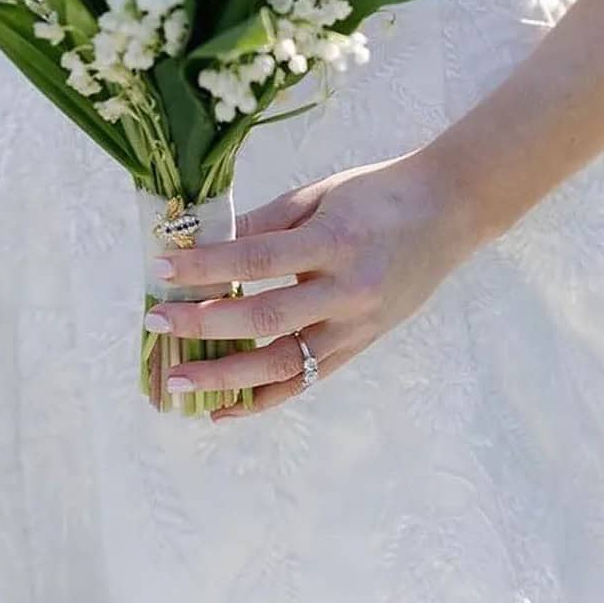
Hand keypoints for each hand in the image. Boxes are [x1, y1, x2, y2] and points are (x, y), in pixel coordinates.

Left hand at [143, 149, 482, 420]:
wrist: (448, 212)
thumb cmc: (377, 193)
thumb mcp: (319, 194)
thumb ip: (263, 223)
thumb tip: (203, 243)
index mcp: (336, 243)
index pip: (257, 261)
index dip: (205, 268)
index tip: (160, 268)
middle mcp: (348, 293)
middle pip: (265, 318)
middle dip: (203, 323)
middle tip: (155, 321)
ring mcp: (357, 327)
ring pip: (284, 364)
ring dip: (225, 376)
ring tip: (177, 379)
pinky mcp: (360, 346)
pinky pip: (307, 381)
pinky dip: (263, 399)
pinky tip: (222, 408)